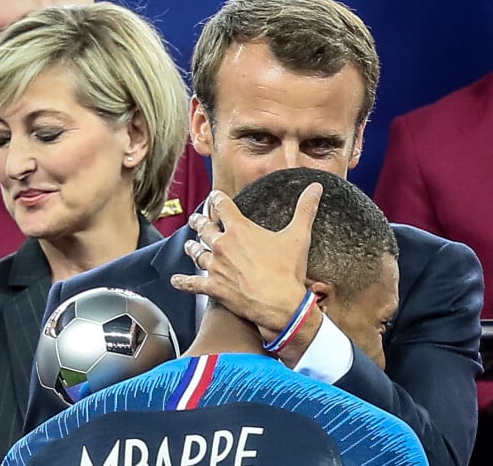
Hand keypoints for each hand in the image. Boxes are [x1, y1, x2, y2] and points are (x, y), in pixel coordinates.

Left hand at [171, 182, 322, 341]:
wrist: (280, 305)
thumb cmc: (288, 271)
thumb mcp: (298, 236)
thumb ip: (306, 209)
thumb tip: (316, 187)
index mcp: (239, 229)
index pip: (222, 206)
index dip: (217, 199)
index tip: (215, 196)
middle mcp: (222, 245)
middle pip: (204, 227)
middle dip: (200, 221)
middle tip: (196, 219)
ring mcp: (215, 267)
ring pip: (197, 253)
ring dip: (192, 247)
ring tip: (189, 244)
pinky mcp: (214, 288)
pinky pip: (193, 284)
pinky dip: (183, 282)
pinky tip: (175, 281)